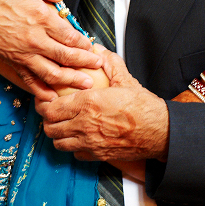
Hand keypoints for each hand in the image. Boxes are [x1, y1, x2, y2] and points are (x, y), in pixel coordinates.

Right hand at [0, 0, 102, 98]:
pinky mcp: (10, 61)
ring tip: (84, 85)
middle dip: (85, 64)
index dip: (83, 43)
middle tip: (97, 67)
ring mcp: (22, 53)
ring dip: (70, 80)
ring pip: (52, 73)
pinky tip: (51, 96)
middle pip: (66, 57)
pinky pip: (29, 79)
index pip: (70, 35)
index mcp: (39, 16)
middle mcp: (34, 39)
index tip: (92, 46)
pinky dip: (41, 90)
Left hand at [35, 47, 169, 161]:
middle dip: (48, 121)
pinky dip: (73, 147)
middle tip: (54, 114)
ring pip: (58, 143)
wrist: (159, 132)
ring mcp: (90, 142)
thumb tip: (97, 50)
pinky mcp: (98, 155)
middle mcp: (84, 124)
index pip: (50, 108)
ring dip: (59, 135)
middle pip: (50, 127)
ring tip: (64, 127)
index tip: (47, 100)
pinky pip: (75, 154)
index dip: (44, 105)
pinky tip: (80, 138)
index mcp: (88, 103)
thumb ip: (109, 63)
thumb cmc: (144, 108)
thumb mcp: (125, 80)